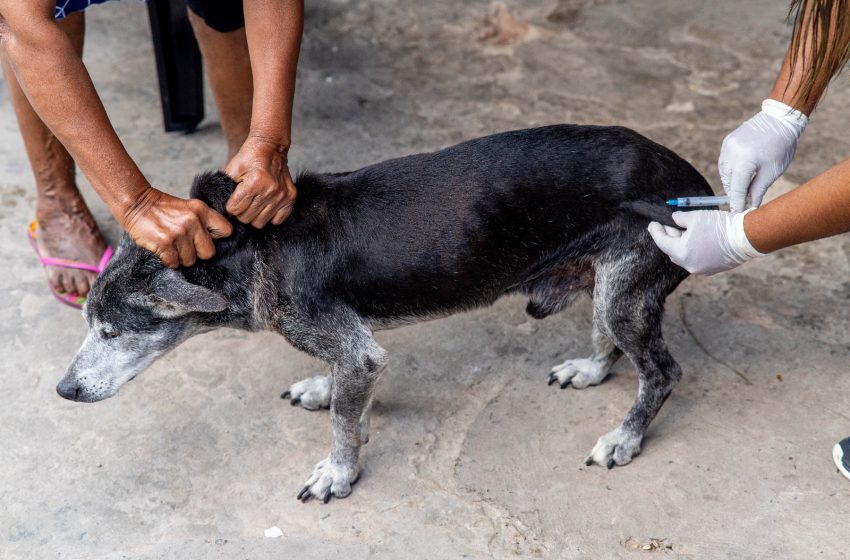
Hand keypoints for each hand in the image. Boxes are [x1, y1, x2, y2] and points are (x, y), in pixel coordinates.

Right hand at [123, 187, 232, 267]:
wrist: (135, 203)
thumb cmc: (162, 208)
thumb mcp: (188, 207)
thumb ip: (202, 221)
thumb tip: (214, 241)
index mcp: (202, 211)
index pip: (227, 231)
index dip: (217, 238)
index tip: (207, 238)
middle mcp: (193, 222)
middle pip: (209, 253)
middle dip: (198, 253)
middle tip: (187, 246)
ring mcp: (179, 233)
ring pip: (191, 260)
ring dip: (181, 258)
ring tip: (172, 246)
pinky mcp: (164, 244)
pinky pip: (174, 263)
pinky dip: (169, 261)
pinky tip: (164, 250)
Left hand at [224, 136, 296, 227]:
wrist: (271, 147)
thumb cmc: (250, 157)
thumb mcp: (232, 169)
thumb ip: (225, 189)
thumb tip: (220, 210)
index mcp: (255, 182)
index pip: (234, 209)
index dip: (229, 207)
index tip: (231, 202)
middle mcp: (270, 190)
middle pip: (246, 218)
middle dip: (240, 212)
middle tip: (242, 202)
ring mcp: (282, 195)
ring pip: (260, 223)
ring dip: (254, 216)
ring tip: (253, 204)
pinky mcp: (291, 198)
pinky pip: (277, 221)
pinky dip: (269, 217)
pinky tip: (265, 206)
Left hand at [647, 210, 764, 275]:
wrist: (746, 237)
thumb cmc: (720, 226)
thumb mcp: (695, 217)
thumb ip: (680, 219)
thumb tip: (674, 219)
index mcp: (682, 253)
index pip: (662, 242)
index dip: (656, 231)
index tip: (652, 224)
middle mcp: (690, 265)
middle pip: (672, 251)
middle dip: (669, 237)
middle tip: (668, 225)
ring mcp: (702, 269)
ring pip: (685, 256)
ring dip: (682, 244)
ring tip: (683, 230)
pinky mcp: (713, 268)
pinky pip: (697, 259)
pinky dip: (693, 249)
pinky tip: (696, 239)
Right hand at [718, 99, 807, 213]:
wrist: (779, 118)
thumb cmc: (780, 145)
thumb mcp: (772, 172)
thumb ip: (757, 190)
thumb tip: (750, 206)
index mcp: (743, 162)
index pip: (736, 190)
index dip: (737, 203)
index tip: (737, 214)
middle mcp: (731, 154)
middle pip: (728, 182)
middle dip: (735, 193)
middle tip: (742, 204)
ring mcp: (727, 147)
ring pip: (724, 173)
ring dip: (732, 182)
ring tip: (742, 190)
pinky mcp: (727, 142)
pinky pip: (725, 162)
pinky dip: (730, 171)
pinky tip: (739, 175)